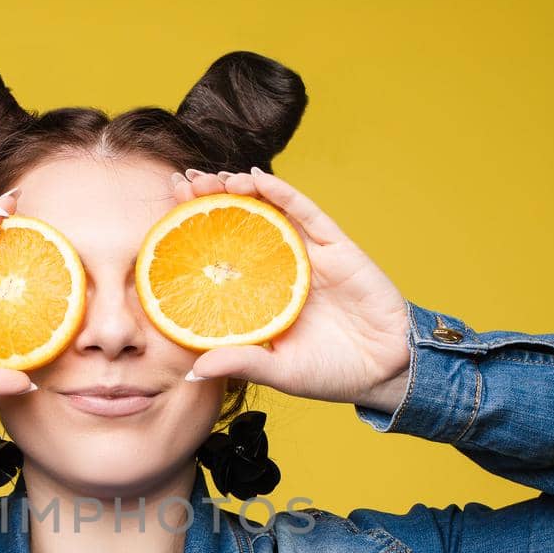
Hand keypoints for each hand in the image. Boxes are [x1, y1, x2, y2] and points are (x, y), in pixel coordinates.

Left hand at [174, 168, 410, 408]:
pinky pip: (307, 214)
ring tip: (212, 179)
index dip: (194, 232)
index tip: (167, 212)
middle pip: (238, 225)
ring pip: (269, 212)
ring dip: (239, 191)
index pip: (220, 256)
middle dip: (210, 201)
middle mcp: (279, 269)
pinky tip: (258, 179)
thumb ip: (241, 365)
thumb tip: (192, 371)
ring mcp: (307, 255)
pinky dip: (282, 194)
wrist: (387, 371)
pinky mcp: (336, 247)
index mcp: (260, 296)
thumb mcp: (279, 372)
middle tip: (182, 182)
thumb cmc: (331, 373)